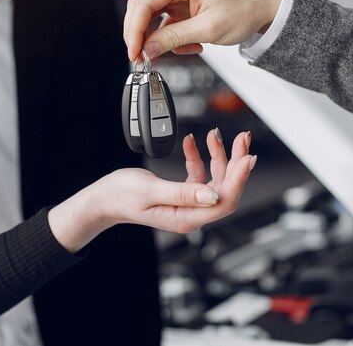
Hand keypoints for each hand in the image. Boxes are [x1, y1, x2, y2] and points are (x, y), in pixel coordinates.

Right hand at [48, 129, 255, 252]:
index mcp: (186, 217)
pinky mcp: (182, 193)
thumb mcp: (150, 191)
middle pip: (225, 188)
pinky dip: (197, 157)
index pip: (224, 200)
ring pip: (215, 179)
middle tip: (242, 139)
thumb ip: (183, 193)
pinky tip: (192, 143)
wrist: (104, 198)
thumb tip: (214, 195)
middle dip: (235, 162)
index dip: (239, 179)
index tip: (248, 157)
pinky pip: (198, 174)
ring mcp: (188, 203)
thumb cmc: (121, 196)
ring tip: (216, 134)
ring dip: (218, 156)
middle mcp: (191, 212)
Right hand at [123, 0, 281, 61]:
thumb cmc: (245, 9)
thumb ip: (174, 39)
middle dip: (140, 35)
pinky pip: (165, 24)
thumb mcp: (208, 29)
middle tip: (141, 57)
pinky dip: (170, 39)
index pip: (144, 3)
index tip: (134, 52)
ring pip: (151, 17)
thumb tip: (148, 49)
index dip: (134, 30)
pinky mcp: (182, 6)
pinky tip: (188, 46)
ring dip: (155, 39)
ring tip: (166, 54)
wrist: (264, 10)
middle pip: (142, 8)